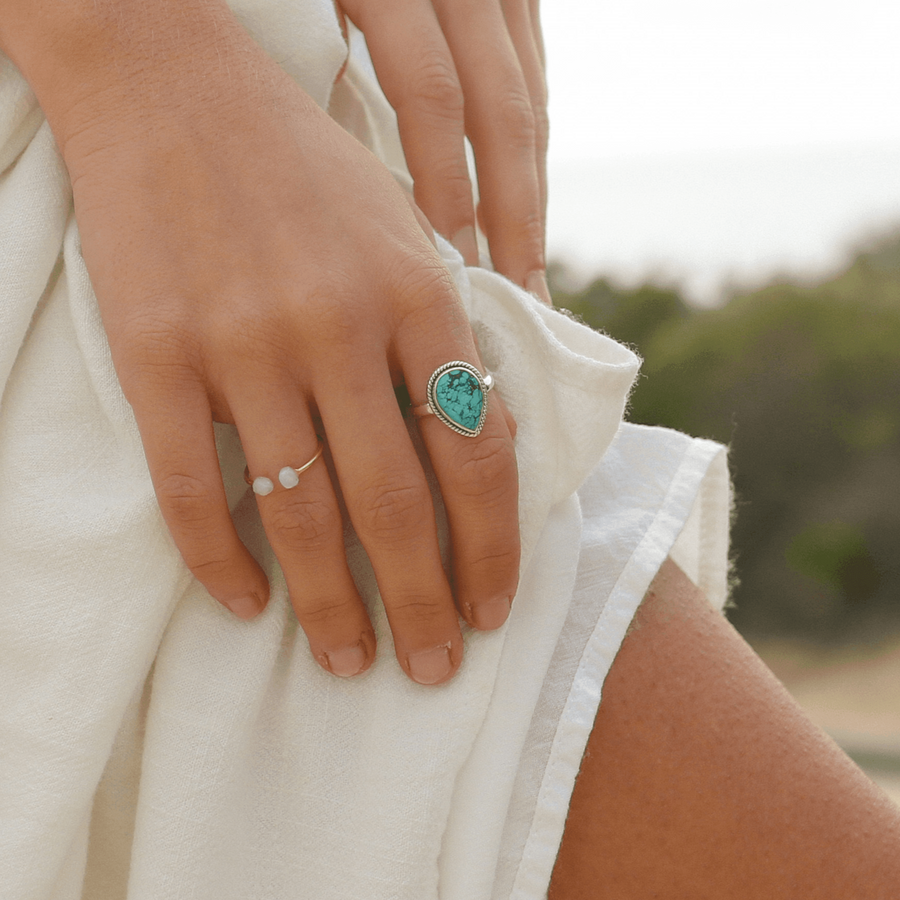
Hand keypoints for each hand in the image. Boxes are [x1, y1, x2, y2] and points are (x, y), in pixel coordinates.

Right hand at [7, 0, 519, 683]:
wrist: (173, 84)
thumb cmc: (307, 168)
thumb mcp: (408, 227)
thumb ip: (451, 328)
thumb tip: (492, 431)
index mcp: (420, 293)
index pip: (478, 455)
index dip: (493, 548)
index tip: (495, 610)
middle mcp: (339, 324)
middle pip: (397, 504)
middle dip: (424, 603)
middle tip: (434, 670)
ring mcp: (242, 342)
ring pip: (300, 510)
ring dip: (330, 602)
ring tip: (351, 660)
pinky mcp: (155, 353)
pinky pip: (192, 486)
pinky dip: (219, 560)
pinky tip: (246, 606)